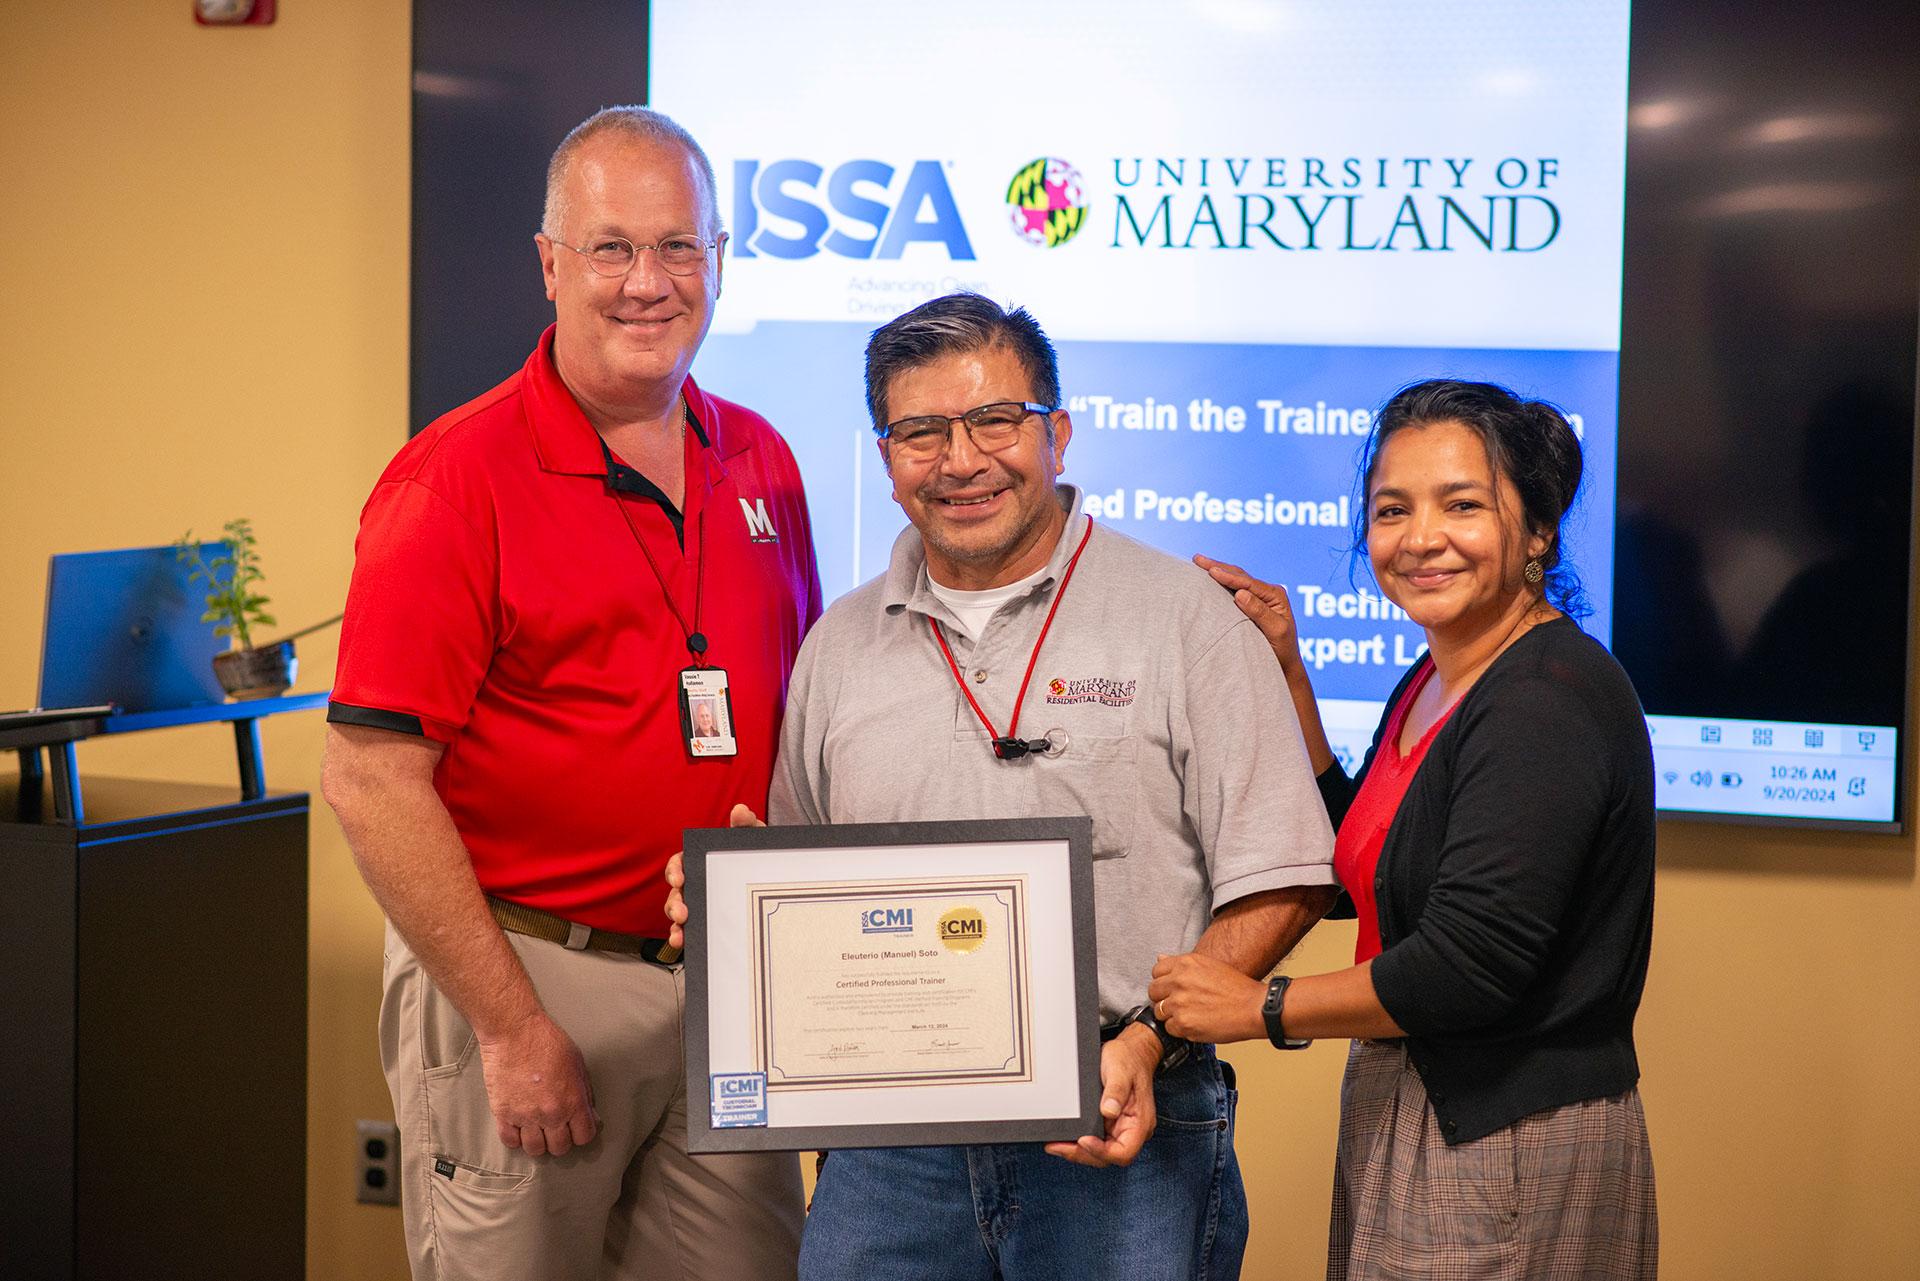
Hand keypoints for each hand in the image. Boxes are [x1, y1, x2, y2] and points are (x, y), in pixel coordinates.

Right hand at [476, 1013, 598, 1156]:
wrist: (514, 1031)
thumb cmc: (548, 1041)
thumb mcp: (577, 1064)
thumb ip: (583, 1092)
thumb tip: (588, 1113)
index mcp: (572, 1101)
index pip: (584, 1137)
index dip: (581, 1133)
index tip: (577, 1128)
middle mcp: (550, 1114)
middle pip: (559, 1148)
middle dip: (560, 1140)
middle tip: (556, 1129)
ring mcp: (525, 1116)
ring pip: (535, 1149)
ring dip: (538, 1142)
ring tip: (537, 1130)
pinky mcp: (503, 1113)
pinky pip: (510, 1141)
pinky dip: (515, 1138)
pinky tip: (519, 1128)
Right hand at [664, 805, 764, 950]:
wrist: (776, 875)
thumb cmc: (757, 852)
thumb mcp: (754, 837)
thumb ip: (746, 824)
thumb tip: (739, 811)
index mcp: (700, 860)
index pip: (679, 863)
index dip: (675, 871)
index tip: (680, 879)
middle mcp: (697, 883)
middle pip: (676, 893)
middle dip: (674, 903)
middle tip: (683, 912)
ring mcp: (701, 903)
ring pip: (679, 914)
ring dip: (675, 924)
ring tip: (681, 933)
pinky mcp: (709, 920)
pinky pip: (691, 930)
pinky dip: (683, 936)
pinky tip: (684, 943)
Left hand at [1044, 1024, 1158, 1166]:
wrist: (1131, 1051)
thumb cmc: (1129, 1059)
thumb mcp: (1121, 1070)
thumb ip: (1117, 1091)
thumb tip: (1108, 1111)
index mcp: (1140, 1122)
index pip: (1124, 1152)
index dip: (1102, 1152)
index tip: (1083, 1140)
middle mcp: (1131, 1130)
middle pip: (1109, 1157)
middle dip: (1083, 1154)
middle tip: (1058, 1146)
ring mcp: (1119, 1128)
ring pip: (1100, 1152)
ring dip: (1078, 1151)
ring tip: (1055, 1145)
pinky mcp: (1108, 1123)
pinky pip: (1095, 1139)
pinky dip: (1079, 1142)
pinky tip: (1064, 1137)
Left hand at [1149, 952, 1266, 1043]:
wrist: (1253, 1008)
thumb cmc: (1236, 988)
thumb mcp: (1209, 965)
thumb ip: (1182, 964)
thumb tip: (1160, 958)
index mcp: (1185, 964)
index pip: (1156, 971)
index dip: (1164, 982)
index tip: (1172, 989)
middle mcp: (1178, 981)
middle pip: (1153, 992)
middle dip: (1163, 999)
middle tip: (1180, 1004)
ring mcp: (1179, 1003)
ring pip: (1159, 1012)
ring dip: (1171, 1015)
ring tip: (1191, 1015)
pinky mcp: (1183, 1023)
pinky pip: (1170, 1028)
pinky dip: (1180, 1030)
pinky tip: (1196, 1024)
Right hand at [1192, 554, 1304, 678]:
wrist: (1285, 665)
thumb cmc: (1283, 650)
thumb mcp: (1276, 631)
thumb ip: (1260, 612)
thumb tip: (1240, 594)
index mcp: (1276, 595)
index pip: (1248, 583)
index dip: (1228, 576)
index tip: (1210, 570)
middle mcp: (1268, 592)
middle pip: (1240, 575)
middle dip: (1218, 566)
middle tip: (1197, 558)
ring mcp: (1260, 597)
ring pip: (1236, 579)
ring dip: (1218, 570)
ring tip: (1199, 562)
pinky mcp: (1251, 604)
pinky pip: (1234, 589)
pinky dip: (1220, 582)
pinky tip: (1209, 578)